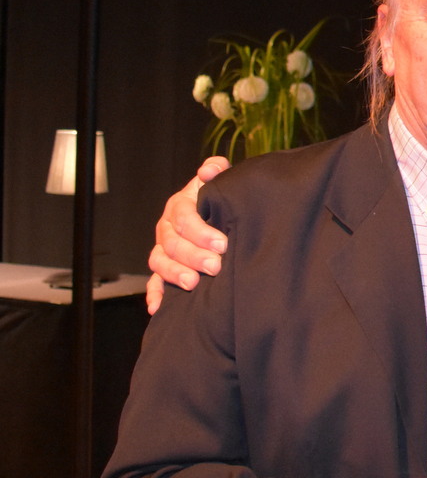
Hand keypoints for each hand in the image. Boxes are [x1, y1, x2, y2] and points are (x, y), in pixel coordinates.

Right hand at [146, 156, 231, 313]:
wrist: (217, 215)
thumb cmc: (218, 200)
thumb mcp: (219, 182)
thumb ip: (216, 171)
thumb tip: (209, 169)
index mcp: (179, 206)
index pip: (184, 217)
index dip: (201, 231)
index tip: (222, 243)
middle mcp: (166, 227)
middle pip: (172, 242)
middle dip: (193, 256)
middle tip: (216, 266)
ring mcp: (163, 249)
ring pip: (160, 261)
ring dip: (175, 273)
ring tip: (193, 284)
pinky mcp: (163, 268)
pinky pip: (153, 282)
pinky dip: (154, 294)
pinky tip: (157, 307)